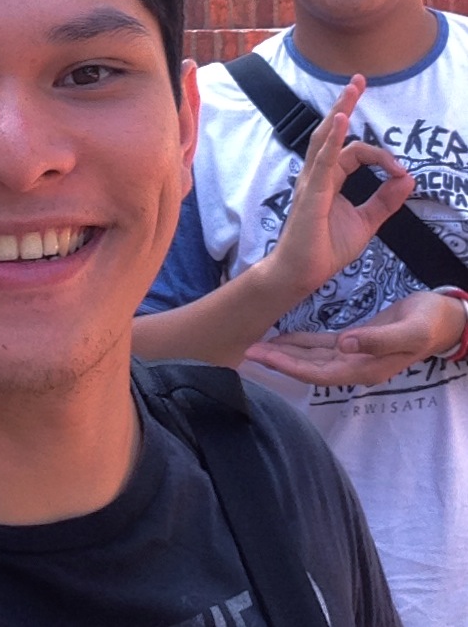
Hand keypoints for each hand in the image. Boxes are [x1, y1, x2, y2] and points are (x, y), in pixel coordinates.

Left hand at [244, 290, 466, 385]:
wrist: (444, 319)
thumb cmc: (429, 323)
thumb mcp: (409, 331)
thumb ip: (378, 341)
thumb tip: (346, 346)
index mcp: (365, 368)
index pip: (318, 371)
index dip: (289, 366)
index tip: (263, 356)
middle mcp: (355, 366)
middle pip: (308, 368)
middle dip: (278, 361)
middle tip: (247, 350)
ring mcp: (354, 356)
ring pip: (311, 358)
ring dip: (285, 353)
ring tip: (257, 345)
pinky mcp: (354, 343)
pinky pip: (321, 347)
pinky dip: (301, 343)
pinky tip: (283, 338)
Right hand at [263, 75, 413, 302]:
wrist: (302, 273)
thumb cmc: (325, 248)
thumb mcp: (366, 222)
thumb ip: (385, 200)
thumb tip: (409, 178)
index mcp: (329, 179)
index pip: (355, 152)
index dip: (382, 157)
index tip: (400, 173)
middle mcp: (317, 174)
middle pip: (331, 131)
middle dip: (345, 104)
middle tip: (358, 80)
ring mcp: (311, 181)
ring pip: (325, 139)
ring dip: (339, 112)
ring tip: (351, 90)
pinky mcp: (312, 193)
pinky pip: (323, 160)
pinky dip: (333, 139)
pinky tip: (341, 120)